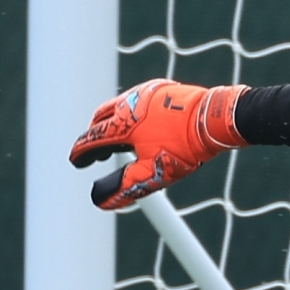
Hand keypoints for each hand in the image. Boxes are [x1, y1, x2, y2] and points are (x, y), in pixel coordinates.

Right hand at [68, 79, 248, 209]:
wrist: (213, 119)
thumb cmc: (184, 147)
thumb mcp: (154, 173)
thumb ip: (127, 187)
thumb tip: (102, 201)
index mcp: (122, 124)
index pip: (93, 139)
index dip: (82, 152)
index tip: (76, 161)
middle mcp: (128, 103)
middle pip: (101, 119)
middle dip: (95, 136)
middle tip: (96, 153)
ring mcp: (144, 93)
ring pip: (118, 106)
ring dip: (112, 123)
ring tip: (118, 140)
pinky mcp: (161, 88)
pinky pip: (137, 100)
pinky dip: (131, 114)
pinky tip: (142, 124)